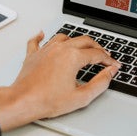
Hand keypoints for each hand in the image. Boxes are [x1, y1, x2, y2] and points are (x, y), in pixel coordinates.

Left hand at [0, 32, 120, 130]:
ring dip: (76, 41)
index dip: (108, 60)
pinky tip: (42, 34)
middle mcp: (59, 49)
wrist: (23, 101)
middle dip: (97, 47)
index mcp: (72, 57)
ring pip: (64, 37)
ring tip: (82, 47)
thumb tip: (109, 72)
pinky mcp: (33, 55)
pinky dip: (41, 36)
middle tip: (103, 55)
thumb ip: (100, 83)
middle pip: (84, 41)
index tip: (113, 64)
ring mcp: (45, 50)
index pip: (97, 54)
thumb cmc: (47, 101)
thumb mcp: (81, 97)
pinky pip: (37, 41)